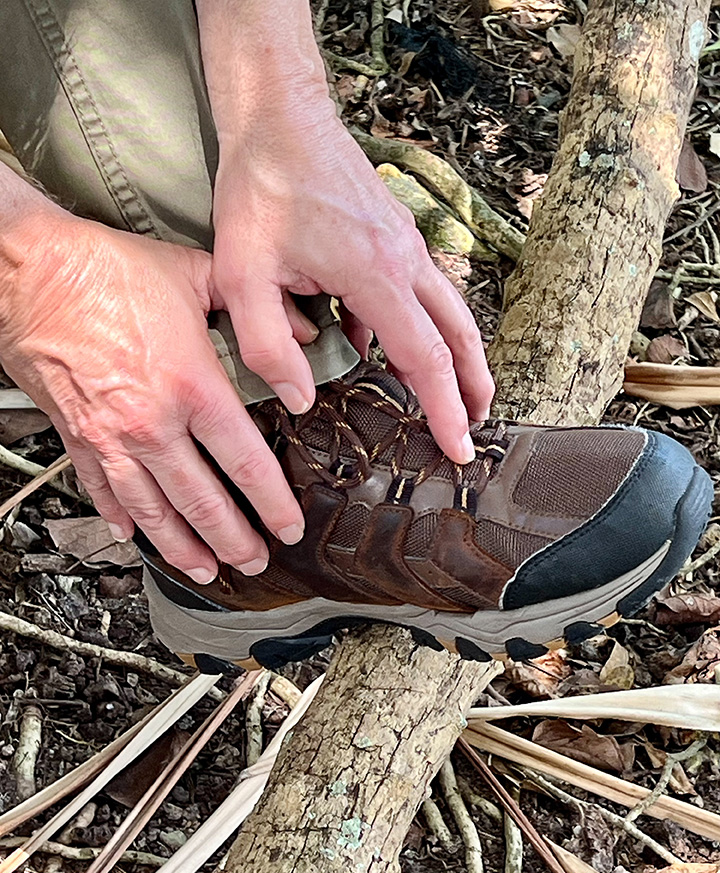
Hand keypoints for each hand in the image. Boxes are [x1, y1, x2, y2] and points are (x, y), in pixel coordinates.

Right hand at [0, 212, 308, 582]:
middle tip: (255, 562)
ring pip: (153, 512)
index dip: (273, 503)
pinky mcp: (77, 438)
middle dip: (235, 541)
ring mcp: (111, 438)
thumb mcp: (196, 275)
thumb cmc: (105, 270)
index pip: (246, 463)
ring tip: (206, 569)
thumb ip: (253, 308)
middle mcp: (152, 425)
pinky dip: (120, 519)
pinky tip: (133, 537)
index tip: (289, 525)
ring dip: (182, 548)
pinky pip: (103, 491)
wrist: (29, 270)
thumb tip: (299, 327)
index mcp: (191, 387)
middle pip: (203, 503)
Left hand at [211, 98, 494, 463]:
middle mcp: (406, 259)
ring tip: (454, 395)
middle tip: (476, 427)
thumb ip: (269, 345)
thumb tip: (302, 398)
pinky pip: (419, 291)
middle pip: (459, 335)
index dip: (445, 409)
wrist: (278, 116)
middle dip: (473, 387)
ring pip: (450, 312)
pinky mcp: (394, 235)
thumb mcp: (242, 276)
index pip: (426, 358)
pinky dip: (418, 326)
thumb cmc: (260, 189)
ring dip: (458, 356)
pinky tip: (383, 348)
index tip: (458, 446)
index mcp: (377, 275)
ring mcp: (406, 244)